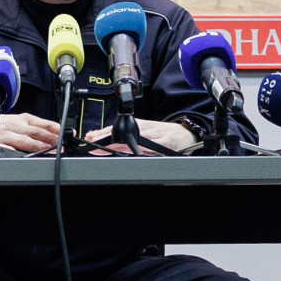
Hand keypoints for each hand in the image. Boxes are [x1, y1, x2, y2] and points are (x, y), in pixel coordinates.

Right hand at [0, 111, 63, 154]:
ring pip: (24, 140)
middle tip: (63, 145)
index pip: (42, 123)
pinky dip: (17, 152)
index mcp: (22, 119)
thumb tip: (53, 137)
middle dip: (51, 139)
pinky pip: (7, 148)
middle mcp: (14, 125)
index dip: (56, 128)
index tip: (67, 133)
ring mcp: (5, 134)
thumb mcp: (17, 123)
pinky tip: (26, 156)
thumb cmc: (0, 127)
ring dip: (39, 147)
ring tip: (51, 152)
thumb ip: (32, 129)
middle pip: (36, 132)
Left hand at [79, 119, 195, 155]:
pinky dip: (139, 151)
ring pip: (134, 142)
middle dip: (107, 139)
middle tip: (93, 143)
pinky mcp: (166, 146)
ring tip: (103, 150)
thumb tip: (106, 137)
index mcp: (142, 126)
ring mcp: (157, 138)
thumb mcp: (148, 130)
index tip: (91, 137)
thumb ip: (131, 134)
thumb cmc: (166, 134)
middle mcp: (148, 130)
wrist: (188, 134)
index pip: (120, 129)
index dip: (104, 133)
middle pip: (124, 135)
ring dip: (117, 146)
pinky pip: (150, 149)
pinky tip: (128, 154)